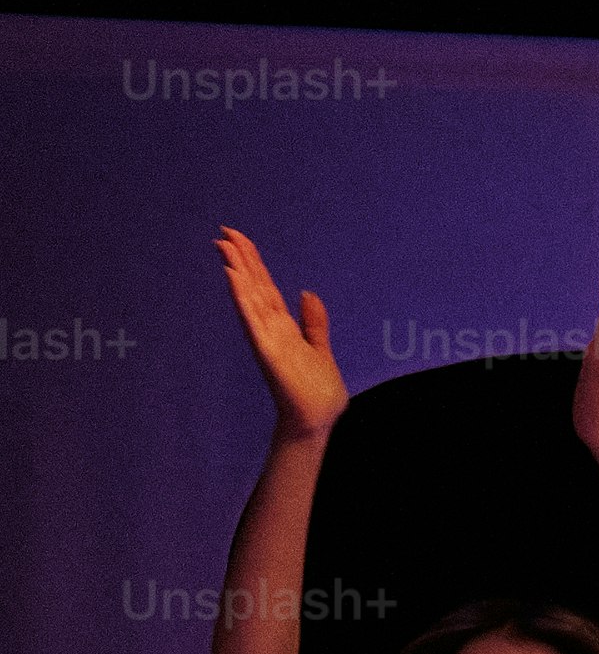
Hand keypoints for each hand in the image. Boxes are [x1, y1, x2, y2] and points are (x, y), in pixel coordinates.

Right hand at [216, 226, 344, 439]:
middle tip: (224, 232)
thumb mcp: (319, 348)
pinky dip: (242, 299)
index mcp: (283, 326)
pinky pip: (252, 321)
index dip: (253, 262)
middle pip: (254, 286)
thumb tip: (306, 293)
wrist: (316, 421)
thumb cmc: (316, 391)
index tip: (238, 238)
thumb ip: (313, 322)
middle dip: (241, 259)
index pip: (265, 287)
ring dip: (237, 273)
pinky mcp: (268, 352)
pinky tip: (233, 278)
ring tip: (224, 247)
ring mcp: (267, 339)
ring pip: (249, 299)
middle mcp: (270, 329)